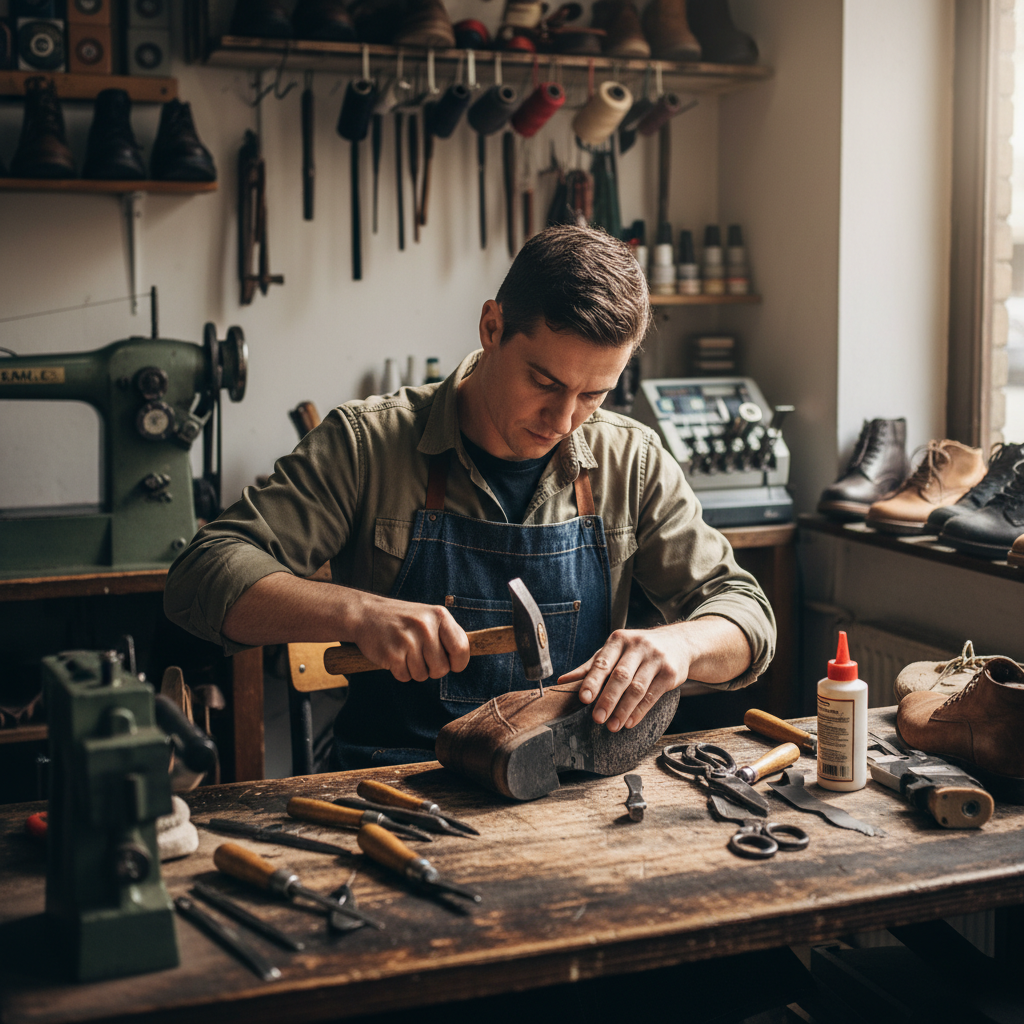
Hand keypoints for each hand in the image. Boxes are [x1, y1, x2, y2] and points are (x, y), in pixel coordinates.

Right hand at [347, 593, 470, 682]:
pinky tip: (394, 656)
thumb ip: (446, 634)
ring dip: (414, 670)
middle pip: (442, 668)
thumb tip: (464, 657)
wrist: (365, 613)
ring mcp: (408, 640)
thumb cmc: (402, 619)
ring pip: (423, 676)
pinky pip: (405, 677)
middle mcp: (426, 627)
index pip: (462, 649)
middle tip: (421, 656)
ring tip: (405, 653)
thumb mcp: (428, 617)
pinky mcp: (393, 654)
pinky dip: (400, 672)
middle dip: (433, 669)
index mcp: (439, 616)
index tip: (451, 664)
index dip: (458, 663)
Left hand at [558, 628, 691, 731]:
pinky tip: (630, 722)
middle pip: (620, 676)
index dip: (592, 680)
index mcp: (619, 640)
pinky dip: (640, 711)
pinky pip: (653, 694)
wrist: (678, 642)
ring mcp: (656, 658)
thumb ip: (590, 666)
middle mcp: (638, 646)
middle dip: (607, 699)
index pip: (602, 661)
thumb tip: (561, 682)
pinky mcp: (670, 672)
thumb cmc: (638, 650)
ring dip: (623, 709)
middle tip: (597, 718)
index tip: (583, 698)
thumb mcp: (614, 651)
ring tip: (612, 725)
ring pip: (637, 688)